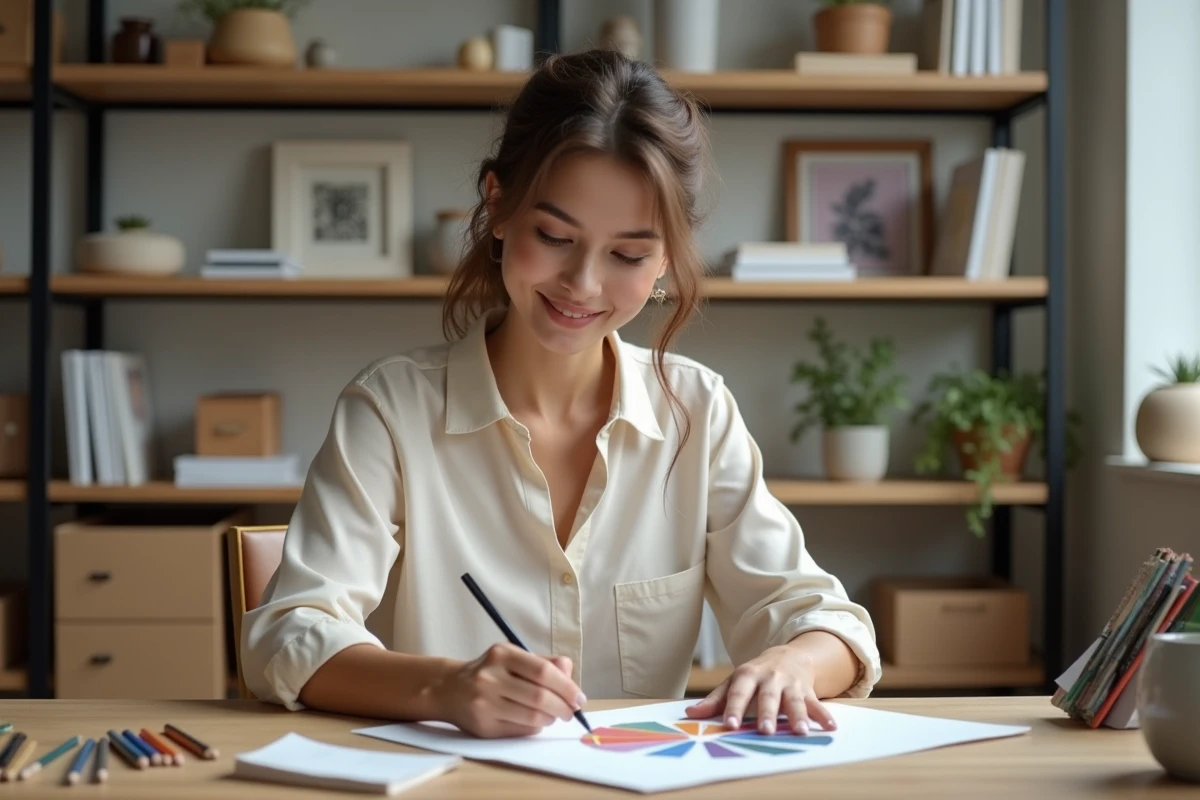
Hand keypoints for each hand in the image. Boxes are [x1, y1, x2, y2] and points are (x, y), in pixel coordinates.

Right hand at [437, 644, 586, 738]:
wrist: (450, 689)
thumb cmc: (491, 672)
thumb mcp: (514, 657)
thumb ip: (544, 663)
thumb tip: (571, 678)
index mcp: (502, 654)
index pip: (543, 671)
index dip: (567, 687)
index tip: (579, 698)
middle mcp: (490, 677)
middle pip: (540, 697)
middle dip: (563, 707)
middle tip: (571, 712)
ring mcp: (484, 703)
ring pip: (532, 717)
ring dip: (550, 719)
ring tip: (553, 716)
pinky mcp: (483, 726)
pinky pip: (520, 730)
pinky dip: (535, 728)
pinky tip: (535, 722)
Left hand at [684, 645, 836, 735]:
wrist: (789, 655)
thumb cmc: (756, 675)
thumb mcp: (734, 681)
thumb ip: (715, 699)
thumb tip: (690, 714)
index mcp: (748, 675)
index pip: (738, 692)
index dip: (733, 708)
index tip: (729, 725)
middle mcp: (770, 678)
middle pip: (768, 697)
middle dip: (767, 713)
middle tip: (765, 731)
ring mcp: (790, 684)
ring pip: (794, 700)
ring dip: (798, 716)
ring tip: (801, 732)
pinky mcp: (807, 690)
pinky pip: (816, 703)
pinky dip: (824, 715)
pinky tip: (830, 727)